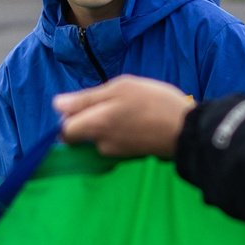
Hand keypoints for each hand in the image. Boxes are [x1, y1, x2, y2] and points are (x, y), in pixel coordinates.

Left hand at [54, 76, 193, 159]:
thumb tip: (56, 105)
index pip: (64, 130)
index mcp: (94, 127)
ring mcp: (116, 153)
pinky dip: (121, 129)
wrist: (187, 130)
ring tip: (130, 107)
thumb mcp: (119, 88)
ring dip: (108, 122)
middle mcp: (100, 145)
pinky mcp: (130, 155)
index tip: (84, 103)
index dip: (69, 116)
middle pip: (82, 133)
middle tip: (112, 100)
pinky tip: (138, 118)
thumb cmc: (152, 103)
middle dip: (90, 118)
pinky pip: (116, 140)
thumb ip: (86, 99)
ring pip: (100, 136)